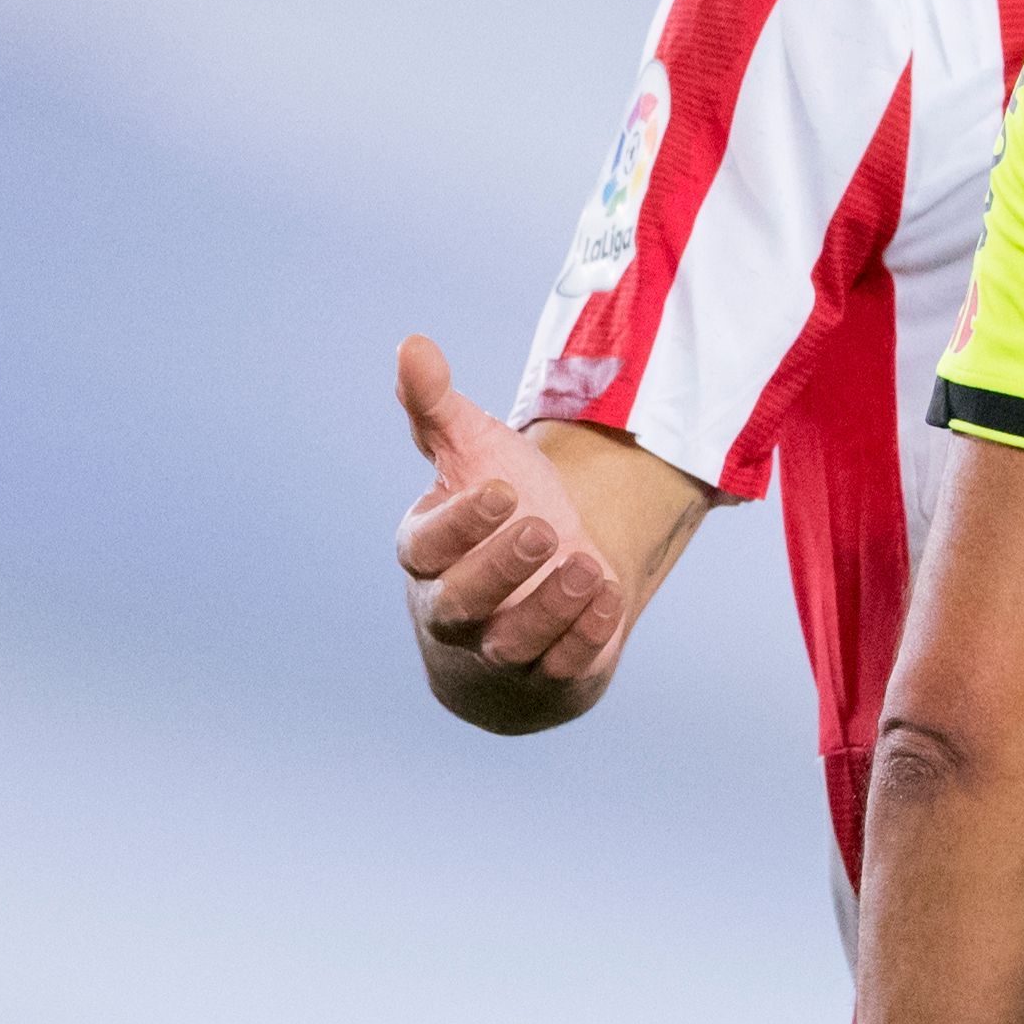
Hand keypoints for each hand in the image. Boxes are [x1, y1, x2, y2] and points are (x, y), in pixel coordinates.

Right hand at [393, 335, 626, 689]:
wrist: (533, 590)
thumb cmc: (492, 517)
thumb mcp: (470, 455)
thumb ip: (438, 408)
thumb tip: (413, 344)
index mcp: (426, 555)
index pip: (424, 546)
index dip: (458, 524)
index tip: (501, 490)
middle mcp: (451, 610)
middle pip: (460, 602)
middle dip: (500, 570)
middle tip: (544, 530)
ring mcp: (497, 651)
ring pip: (511, 644)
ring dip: (550, 608)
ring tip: (589, 565)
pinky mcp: (544, 679)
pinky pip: (559, 669)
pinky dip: (584, 639)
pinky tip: (609, 599)